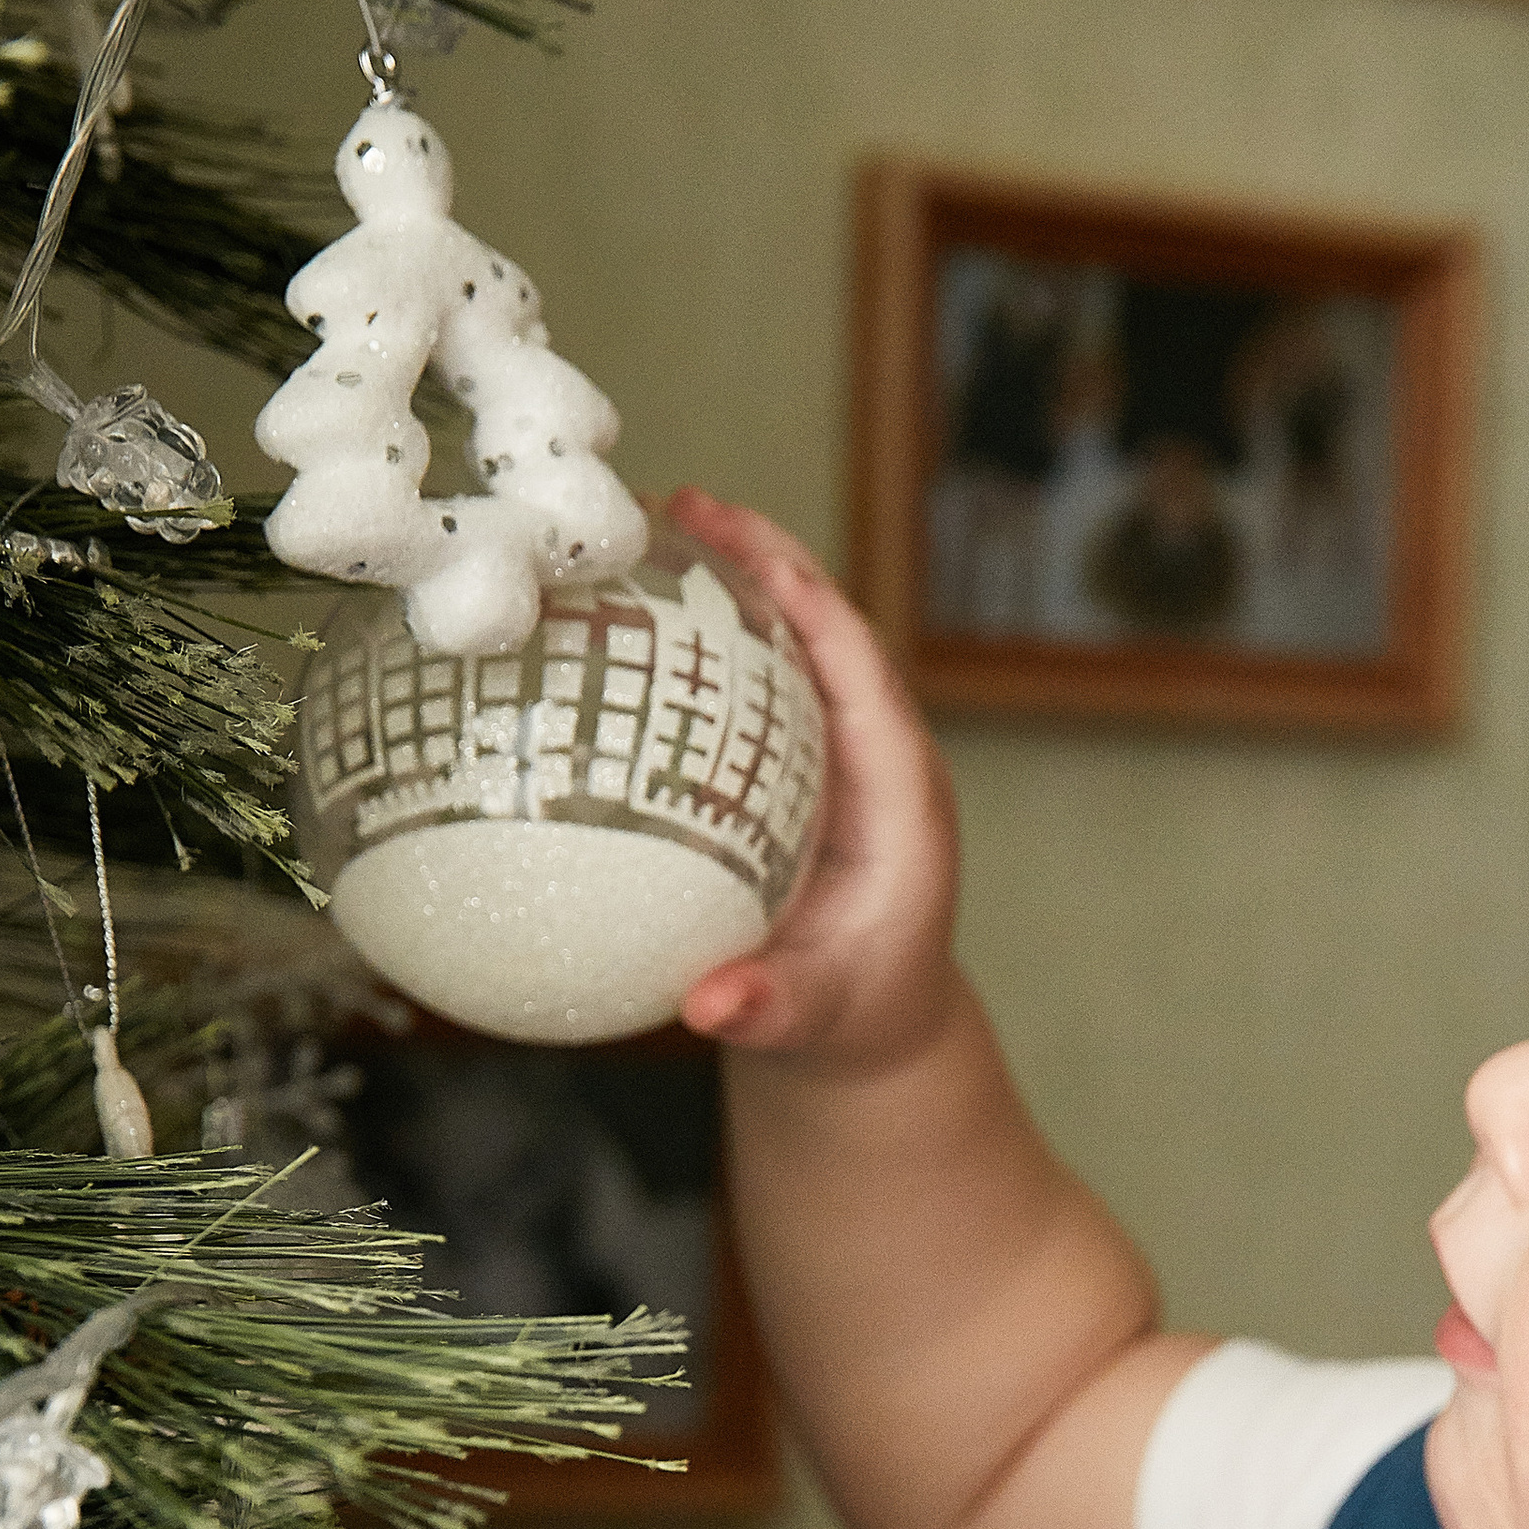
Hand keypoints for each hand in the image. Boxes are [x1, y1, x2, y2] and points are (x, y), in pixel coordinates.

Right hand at [664, 490, 960, 1073]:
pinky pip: (753, 682)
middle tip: (681, 502)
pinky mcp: (797, 760)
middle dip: (764, 558)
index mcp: (901, 801)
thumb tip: (709, 1005)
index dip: (815, 608)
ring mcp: (836, 752)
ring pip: (790, 640)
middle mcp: (875, 757)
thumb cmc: (852, 1016)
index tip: (752, 555)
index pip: (865, 677)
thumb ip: (769, 1009)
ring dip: (731, 575)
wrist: (867, 1026)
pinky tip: (626, 605)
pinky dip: (701, 634)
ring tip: (650, 519)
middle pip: (827, 629)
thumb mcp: (815, 1019)